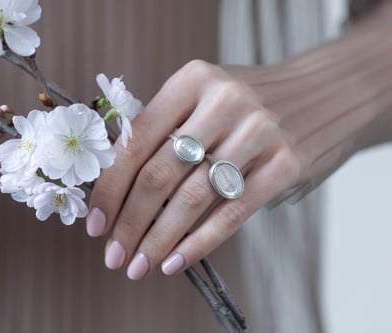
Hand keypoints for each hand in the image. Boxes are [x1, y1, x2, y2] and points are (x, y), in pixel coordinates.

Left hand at [86, 60, 306, 279]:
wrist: (326, 92)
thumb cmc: (250, 101)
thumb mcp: (205, 97)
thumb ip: (165, 130)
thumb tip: (115, 188)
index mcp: (192, 80)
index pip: (135, 141)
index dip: (110, 188)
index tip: (96, 225)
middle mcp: (223, 101)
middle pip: (160, 174)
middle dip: (130, 222)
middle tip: (114, 255)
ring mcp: (258, 131)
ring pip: (192, 198)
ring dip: (159, 240)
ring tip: (140, 265)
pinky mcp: (287, 163)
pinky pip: (232, 213)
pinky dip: (198, 243)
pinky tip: (176, 261)